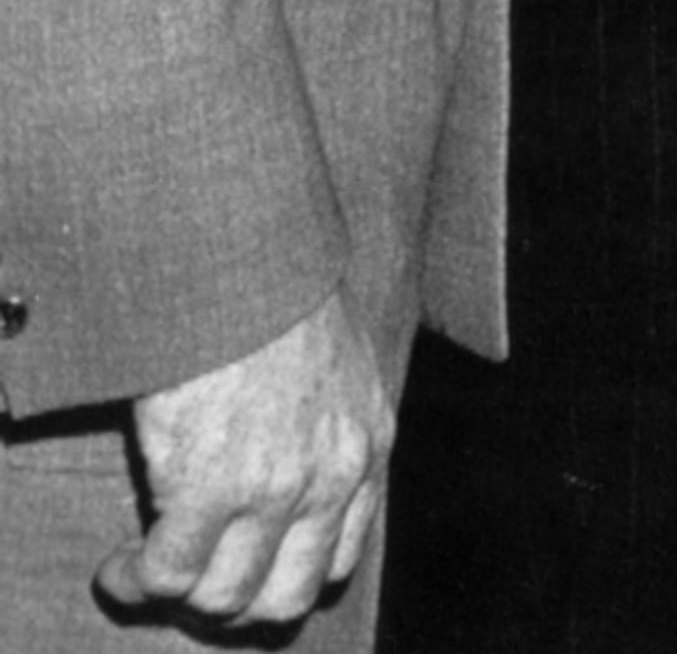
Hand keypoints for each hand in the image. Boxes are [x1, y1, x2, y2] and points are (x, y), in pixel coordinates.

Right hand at [101, 292, 389, 630]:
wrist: (241, 261)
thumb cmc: (276, 298)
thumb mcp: (339, 363)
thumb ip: (328, 424)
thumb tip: (288, 465)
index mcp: (368, 443)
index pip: (338, 559)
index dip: (281, 578)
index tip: (239, 568)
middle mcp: (333, 474)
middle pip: (285, 598)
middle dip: (232, 605)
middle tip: (192, 582)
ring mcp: (273, 486)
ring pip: (225, 598)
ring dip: (179, 597)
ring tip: (145, 572)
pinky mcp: (208, 486)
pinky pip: (169, 575)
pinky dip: (136, 581)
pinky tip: (119, 565)